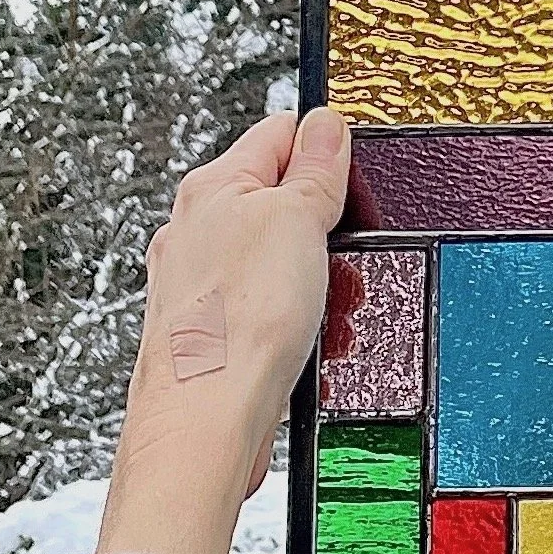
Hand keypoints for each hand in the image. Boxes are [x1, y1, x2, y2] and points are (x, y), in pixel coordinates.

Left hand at [95, 107, 349, 553]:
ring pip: (281, 263)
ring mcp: (199, 286)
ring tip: (333, 312)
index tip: (355, 184)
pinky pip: (270, 313)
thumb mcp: (299, 220)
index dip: (327, 153)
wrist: (201, 429)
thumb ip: (316, 167)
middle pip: (284, 202)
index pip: (282, 133)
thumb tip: (326, 124)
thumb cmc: (235, 328)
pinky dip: (298, 325)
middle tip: (347, 257)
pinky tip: (312, 346)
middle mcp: (197, 230)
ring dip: (319, 284)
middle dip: (328, 231)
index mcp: (213, 187)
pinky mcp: (210, 336)